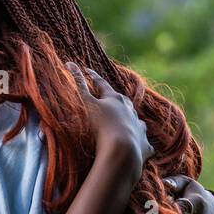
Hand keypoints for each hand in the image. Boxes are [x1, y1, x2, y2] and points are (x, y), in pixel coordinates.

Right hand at [68, 62, 152, 181]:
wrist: (122, 150)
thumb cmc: (101, 126)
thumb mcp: (86, 103)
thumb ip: (78, 84)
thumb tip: (69, 63)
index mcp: (115, 99)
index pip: (101, 84)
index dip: (93, 77)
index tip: (87, 71)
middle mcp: (130, 110)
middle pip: (122, 101)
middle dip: (115, 100)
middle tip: (109, 99)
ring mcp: (139, 127)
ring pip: (135, 120)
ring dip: (129, 120)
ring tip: (124, 125)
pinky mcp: (144, 144)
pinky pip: (143, 142)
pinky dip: (139, 142)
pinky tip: (138, 147)